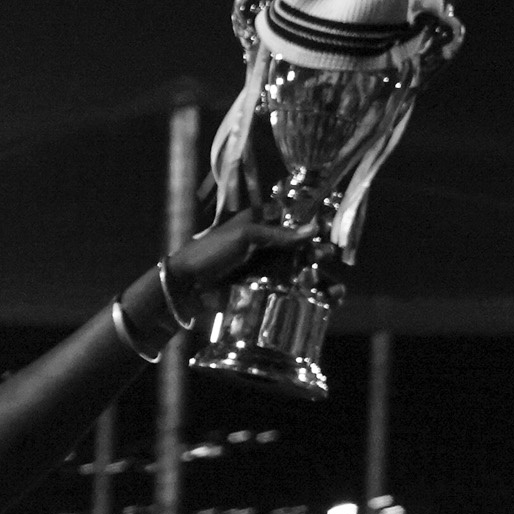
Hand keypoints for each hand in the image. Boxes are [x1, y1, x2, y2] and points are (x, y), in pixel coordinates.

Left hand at [166, 210, 318, 304]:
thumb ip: (278, 234)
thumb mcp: (245, 237)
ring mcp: (262, 264)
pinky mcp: (260, 285)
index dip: (310, 223)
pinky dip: (303, 290)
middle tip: (327, 256)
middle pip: (297, 244)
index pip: (291, 217)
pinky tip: (321, 296)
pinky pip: (285, 285)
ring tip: (328, 282)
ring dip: (314, 273)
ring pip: (295, 266)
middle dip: (315, 251)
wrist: (185, 286)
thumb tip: (313, 229)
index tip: (328, 231)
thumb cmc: (210, 252)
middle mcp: (264, 242)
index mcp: (258, 221)